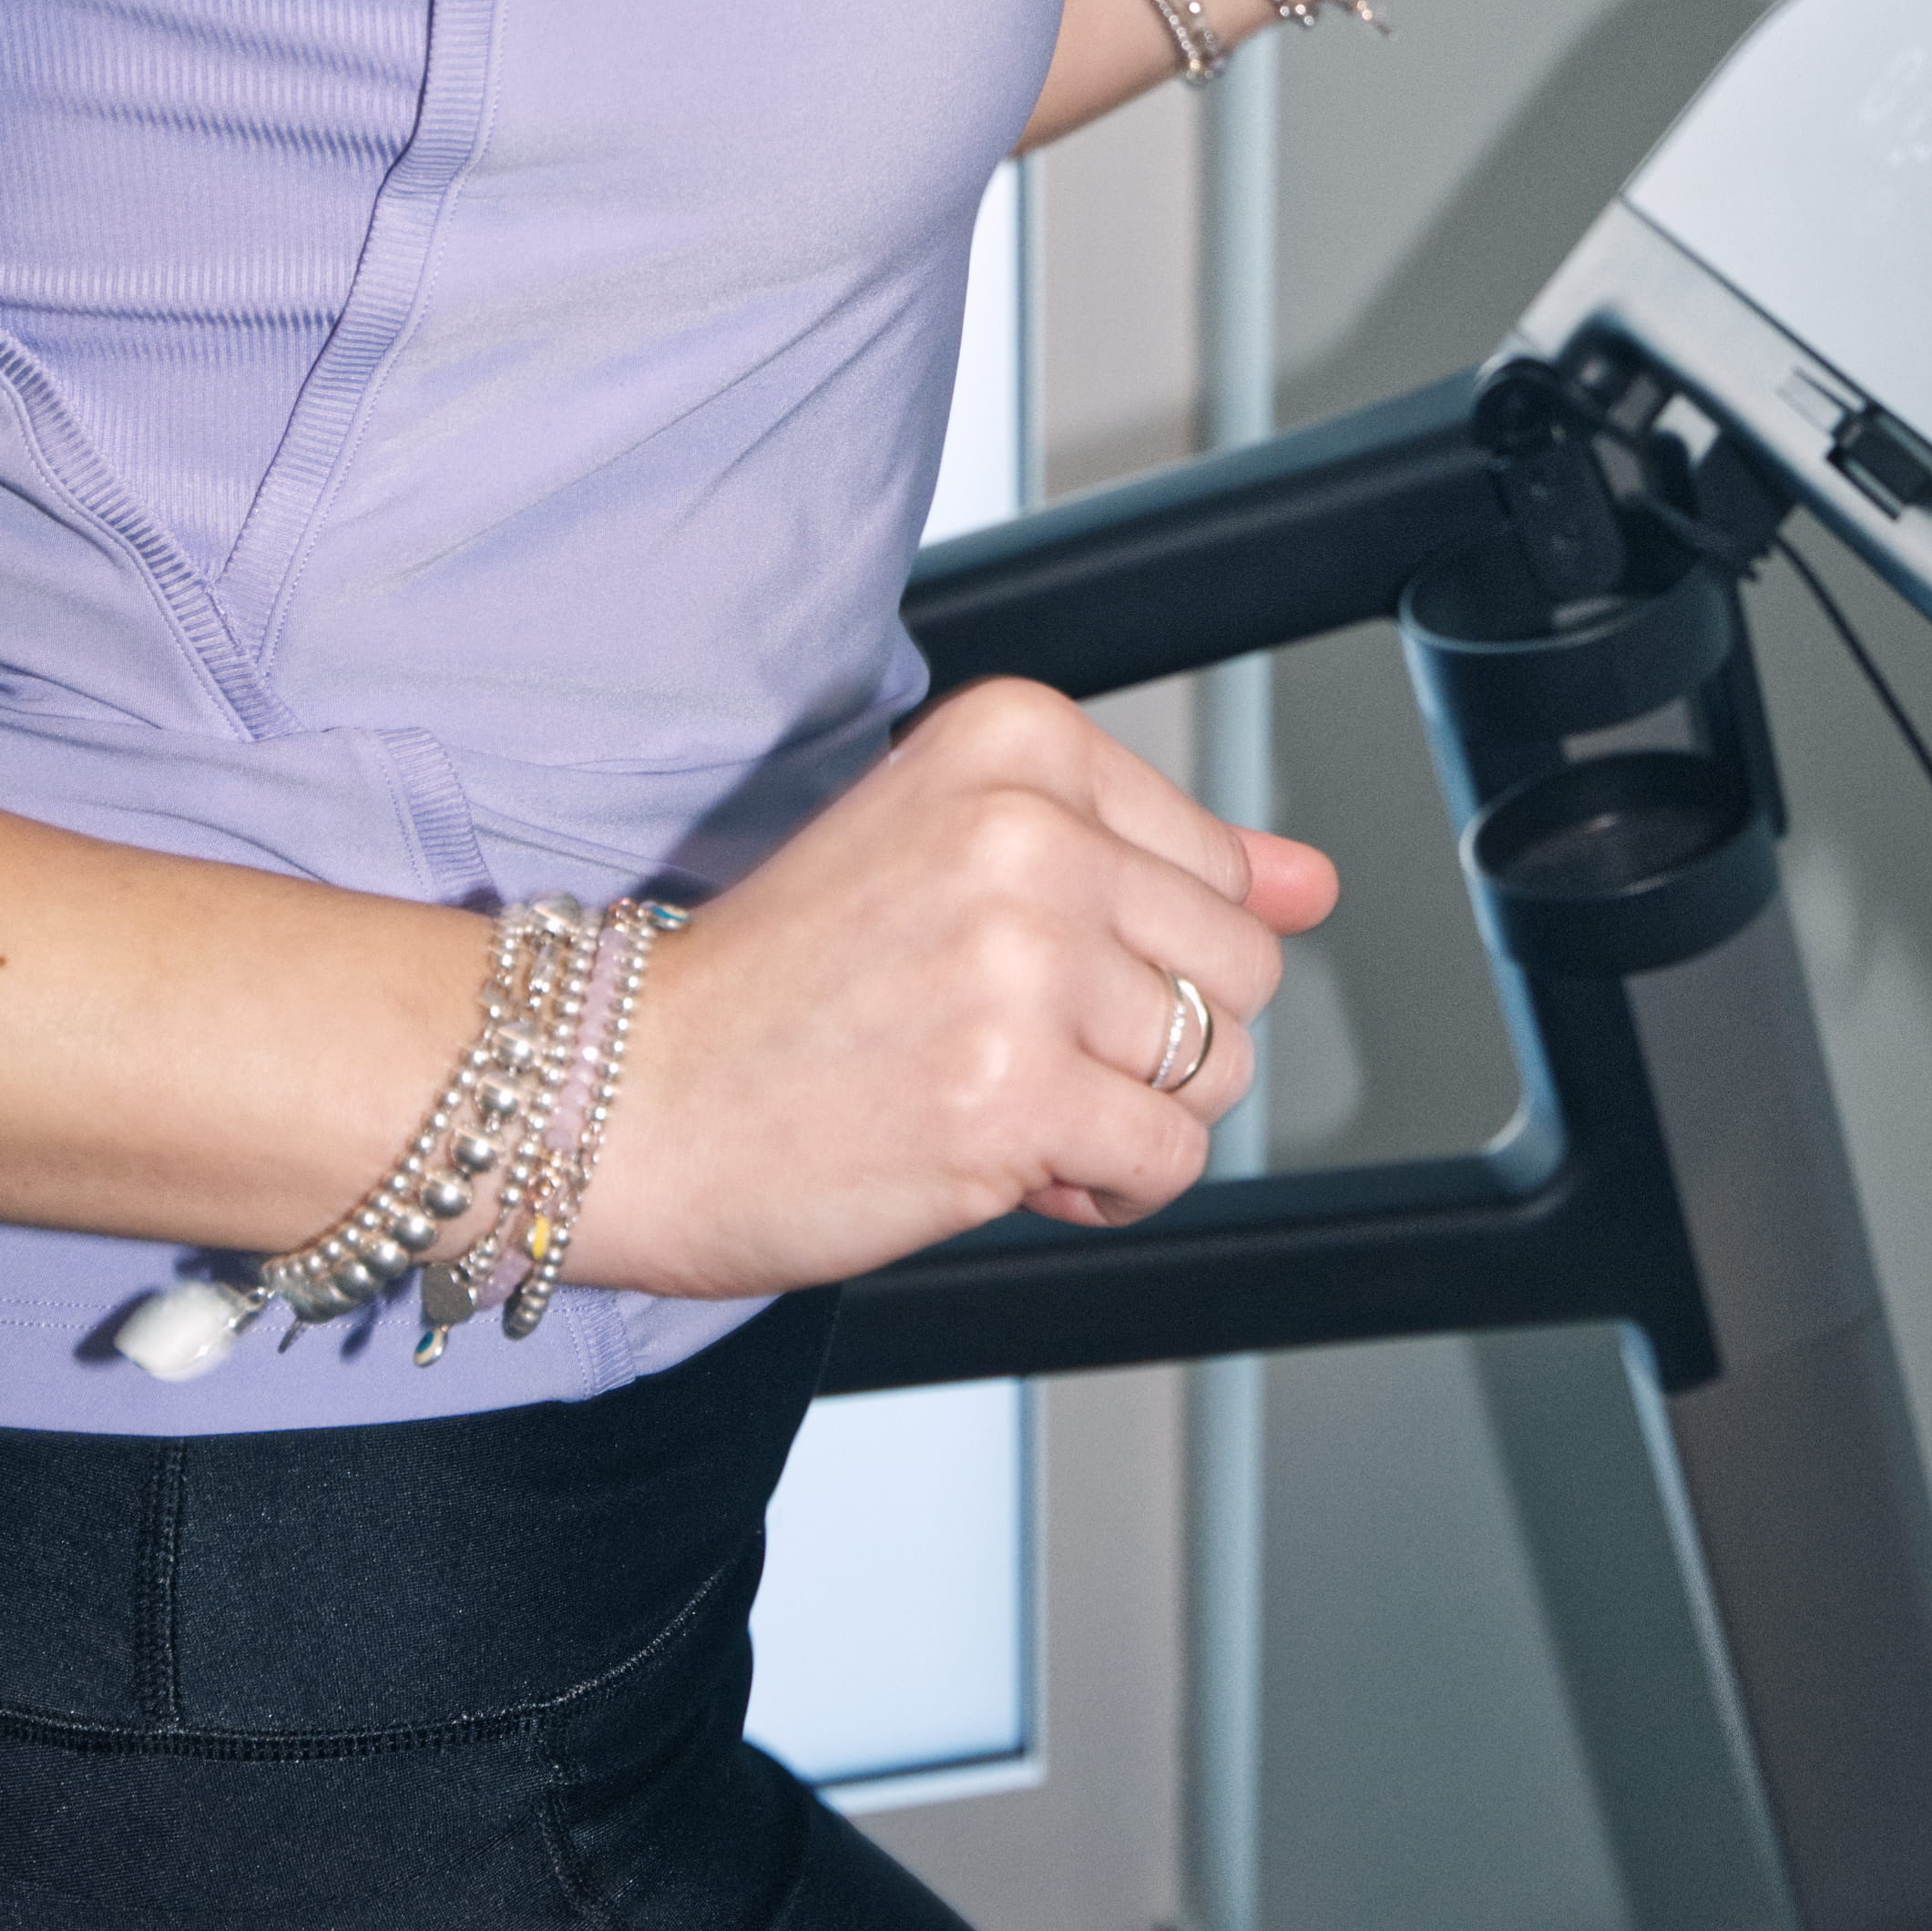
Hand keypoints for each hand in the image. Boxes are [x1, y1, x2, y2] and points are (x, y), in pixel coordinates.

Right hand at [580, 684, 1338, 1293]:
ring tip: (998, 1097)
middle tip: (1013, 1046)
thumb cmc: (776, 990)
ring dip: (1125, 1117)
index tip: (1022, 966)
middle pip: (1240, 969)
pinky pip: (1169, 1162)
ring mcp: (1024, 963)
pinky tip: (1007, 1163)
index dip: (1139, 954)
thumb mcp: (960, 859)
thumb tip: (1314, 882)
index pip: (1221, 866)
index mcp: (1014, 742)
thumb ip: (1155, 860)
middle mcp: (1028, 832)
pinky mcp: (1016, 1093)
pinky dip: (1107, 1189)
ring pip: (1218, 1070)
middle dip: (1152, 1041)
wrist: (617, 1096)